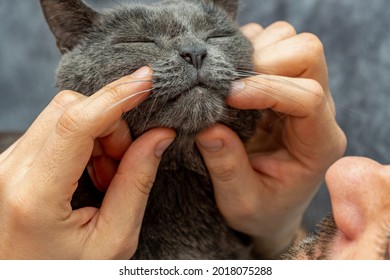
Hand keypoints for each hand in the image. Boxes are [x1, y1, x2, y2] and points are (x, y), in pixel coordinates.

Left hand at [0, 67, 175, 258]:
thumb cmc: (68, 274)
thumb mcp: (113, 239)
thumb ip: (137, 182)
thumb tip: (160, 135)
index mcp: (35, 194)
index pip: (76, 123)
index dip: (115, 96)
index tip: (146, 81)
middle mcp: (11, 171)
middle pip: (70, 109)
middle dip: (111, 126)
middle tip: (123, 165)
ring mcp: (7, 164)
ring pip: (63, 115)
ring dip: (98, 136)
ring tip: (106, 177)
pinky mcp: (12, 162)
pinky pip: (54, 129)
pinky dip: (83, 142)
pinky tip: (90, 173)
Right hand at [196, 22, 345, 257]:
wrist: (271, 208)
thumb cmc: (262, 210)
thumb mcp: (242, 202)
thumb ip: (228, 170)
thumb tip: (209, 129)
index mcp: (318, 143)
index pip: (309, 96)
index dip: (267, 88)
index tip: (229, 98)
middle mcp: (317, 110)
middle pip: (306, 54)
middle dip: (263, 61)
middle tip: (227, 86)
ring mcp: (299, 91)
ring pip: (287, 40)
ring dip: (252, 53)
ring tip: (227, 83)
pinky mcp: (279, 82)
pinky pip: (267, 43)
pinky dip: (243, 50)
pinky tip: (228, 78)